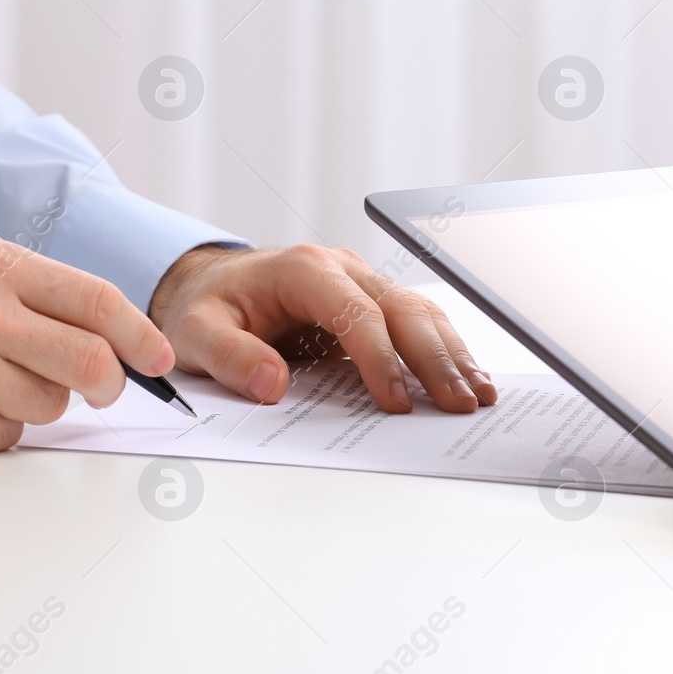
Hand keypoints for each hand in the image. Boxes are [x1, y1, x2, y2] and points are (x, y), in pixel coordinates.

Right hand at [0, 239, 174, 457]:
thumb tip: (122, 345)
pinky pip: (10, 436)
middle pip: (92, 361)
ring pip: (52, 404)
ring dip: (34, 402)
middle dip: (111, 383)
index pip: (97, 301)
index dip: (141, 334)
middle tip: (105, 390)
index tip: (161, 358)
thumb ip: (40, 299)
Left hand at [148, 244, 497, 412]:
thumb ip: (228, 357)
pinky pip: (416, 321)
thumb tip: (270, 385)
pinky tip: (466, 378)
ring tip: (477, 396)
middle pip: (404, 309)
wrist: (212, 283)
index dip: (380, 359)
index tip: (396, 402)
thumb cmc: (208, 306)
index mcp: (304, 270)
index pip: (357, 314)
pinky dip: (445, 350)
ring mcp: (363, 282)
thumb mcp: (195, 331)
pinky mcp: (373, 301)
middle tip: (458, 404)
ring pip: (421, 312)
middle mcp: (343, 269)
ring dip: (452, 355)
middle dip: (435, 359)